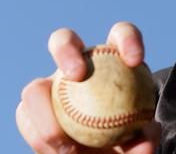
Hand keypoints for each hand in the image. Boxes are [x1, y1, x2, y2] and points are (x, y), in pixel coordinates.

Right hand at [16, 22, 159, 152]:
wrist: (105, 148)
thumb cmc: (129, 136)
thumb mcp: (143, 137)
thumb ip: (145, 136)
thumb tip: (145, 144)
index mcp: (111, 58)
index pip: (120, 35)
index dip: (128, 39)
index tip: (136, 61)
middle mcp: (75, 64)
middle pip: (62, 41)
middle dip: (65, 50)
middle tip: (78, 74)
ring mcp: (49, 88)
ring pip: (34, 90)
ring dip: (46, 117)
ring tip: (67, 146)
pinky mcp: (30, 113)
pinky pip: (28, 123)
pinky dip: (43, 139)